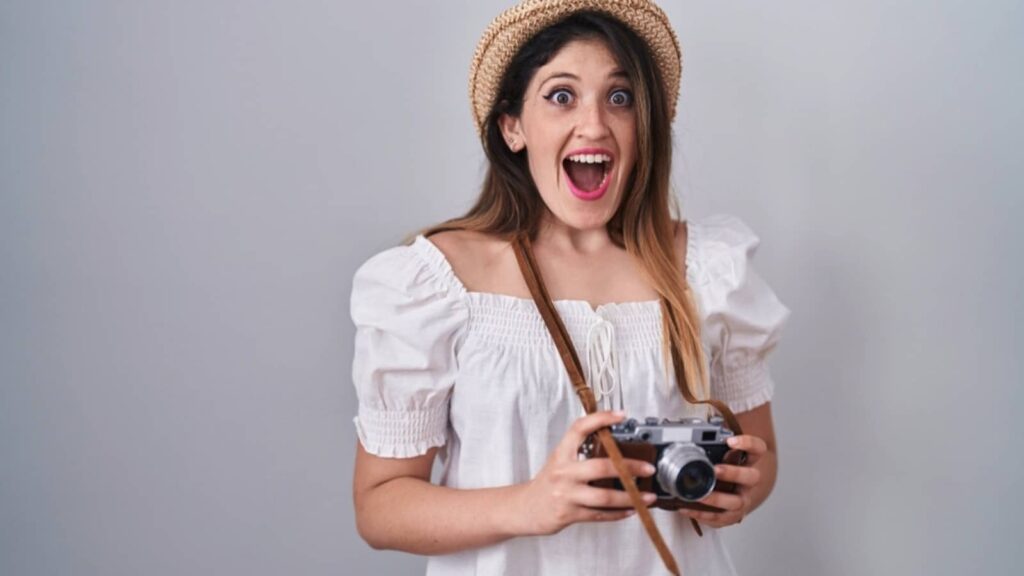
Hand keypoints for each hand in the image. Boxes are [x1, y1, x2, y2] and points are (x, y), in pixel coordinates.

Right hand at [511, 411, 657, 535]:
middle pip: (601, 467)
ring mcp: (566, 494)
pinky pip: (600, 515)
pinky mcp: (569, 514)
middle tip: (648, 467)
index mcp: (561, 453)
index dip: (601, 419)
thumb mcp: (560, 461)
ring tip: (647, 496)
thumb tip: (616, 449)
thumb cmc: (547, 483)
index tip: (621, 415)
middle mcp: (563, 472)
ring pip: (605, 496)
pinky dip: (619, 513)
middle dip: (630, 467)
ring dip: (631, 497)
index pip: (580, 429)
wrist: (525, 508)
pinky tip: (631, 509)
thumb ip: (582, 454)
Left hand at [678, 434, 767, 528]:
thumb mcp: (722, 454)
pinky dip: (703, 515)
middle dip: (733, 473)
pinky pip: (721, 518)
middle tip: (715, 470)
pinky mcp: (732, 515)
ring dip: (718, 499)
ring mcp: (743, 499)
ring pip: (737, 502)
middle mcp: (749, 482)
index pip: (757, 448)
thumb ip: (712, 444)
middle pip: (751, 477)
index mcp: (749, 461)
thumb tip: (686, 432)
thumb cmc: (725, 469)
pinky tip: (687, 508)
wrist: (736, 492)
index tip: (730, 440)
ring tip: (701, 496)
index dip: (747, 443)